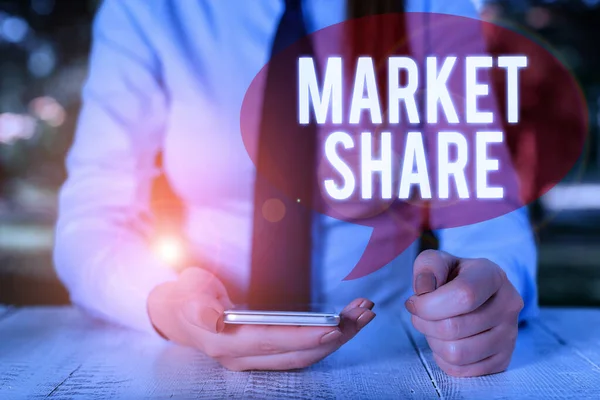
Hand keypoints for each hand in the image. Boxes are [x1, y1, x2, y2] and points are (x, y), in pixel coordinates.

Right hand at [148, 267, 375, 370]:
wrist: (176, 314)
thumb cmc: (184, 299)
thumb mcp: (186, 296)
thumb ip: (199, 307)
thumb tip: (211, 317)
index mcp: (224, 343)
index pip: (271, 342)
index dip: (304, 336)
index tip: (335, 326)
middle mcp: (242, 358)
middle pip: (296, 352)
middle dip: (335, 335)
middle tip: (364, 314)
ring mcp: (254, 359)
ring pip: (303, 354)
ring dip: (337, 337)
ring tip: (363, 314)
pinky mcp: (264, 354)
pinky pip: (300, 351)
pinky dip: (325, 338)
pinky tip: (345, 325)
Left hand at [405, 250, 522, 376]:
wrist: (476, 293)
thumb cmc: (452, 276)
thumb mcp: (436, 261)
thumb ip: (427, 267)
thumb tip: (424, 290)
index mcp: (493, 276)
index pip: (464, 296)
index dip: (430, 304)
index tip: (414, 302)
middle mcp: (508, 305)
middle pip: (454, 328)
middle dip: (425, 323)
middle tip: (420, 314)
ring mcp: (509, 335)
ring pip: (457, 353)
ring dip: (433, 342)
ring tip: (433, 327)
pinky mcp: (503, 359)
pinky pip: (462, 370)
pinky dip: (443, 358)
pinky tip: (444, 341)